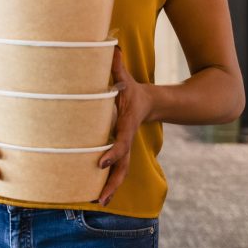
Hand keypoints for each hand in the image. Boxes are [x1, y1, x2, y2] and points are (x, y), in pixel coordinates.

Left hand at [96, 46, 151, 205]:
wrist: (150, 103)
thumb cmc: (132, 89)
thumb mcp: (125, 77)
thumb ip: (117, 64)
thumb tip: (112, 44)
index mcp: (126, 124)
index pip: (120, 141)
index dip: (112, 151)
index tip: (101, 161)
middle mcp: (126, 139)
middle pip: (122, 165)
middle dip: (112, 182)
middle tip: (101, 199)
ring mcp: (126, 148)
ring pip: (120, 172)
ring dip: (110, 188)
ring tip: (98, 203)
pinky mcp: (121, 152)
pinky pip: (116, 170)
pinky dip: (108, 183)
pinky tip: (96, 197)